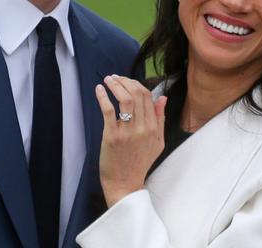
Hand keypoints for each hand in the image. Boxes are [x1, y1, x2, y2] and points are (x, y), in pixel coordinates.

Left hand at [95, 75, 166, 206]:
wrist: (125, 184)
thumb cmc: (140, 162)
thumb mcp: (157, 142)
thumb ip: (160, 119)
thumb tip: (162, 97)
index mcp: (153, 128)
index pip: (147, 96)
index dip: (136, 84)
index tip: (126, 81)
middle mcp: (142, 128)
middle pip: (136, 94)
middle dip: (125, 81)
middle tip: (115, 77)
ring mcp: (127, 132)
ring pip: (124, 99)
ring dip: (115, 85)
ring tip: (107, 79)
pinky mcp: (112, 136)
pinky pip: (108, 110)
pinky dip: (103, 97)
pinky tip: (99, 90)